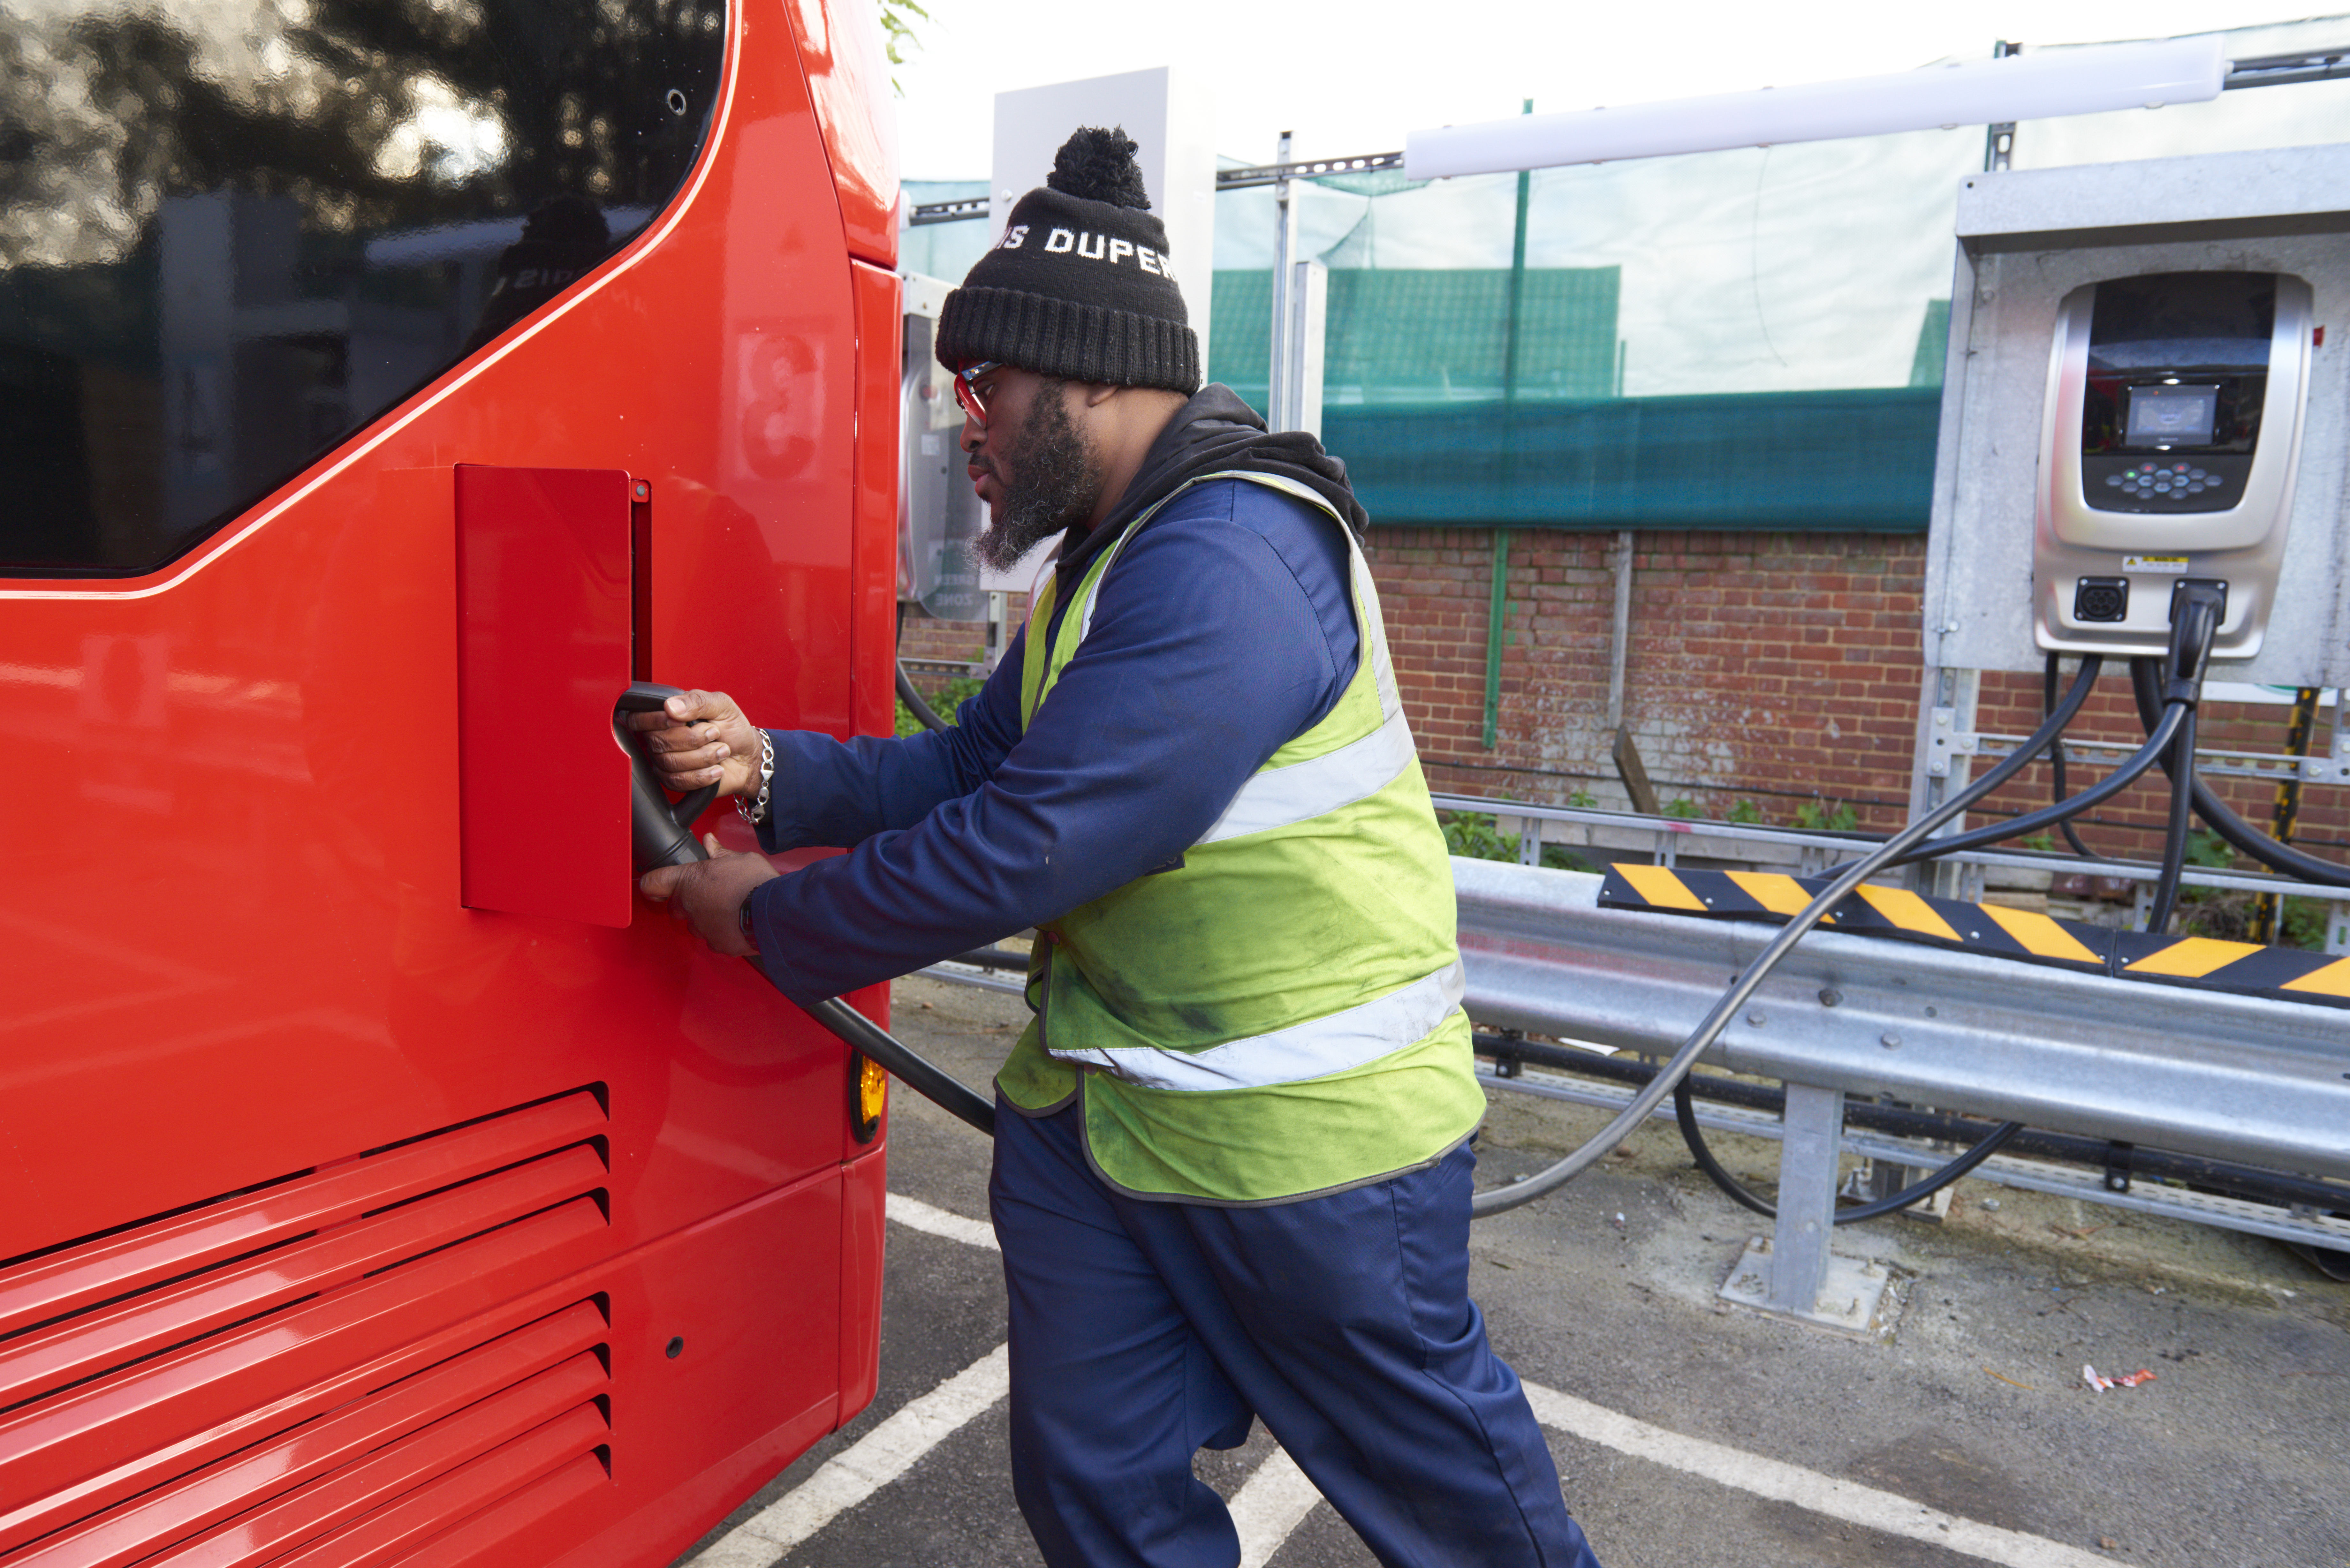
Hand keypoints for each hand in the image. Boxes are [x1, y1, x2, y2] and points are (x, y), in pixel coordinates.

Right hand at [626, 689, 763, 797]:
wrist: (748, 757)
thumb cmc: (732, 729)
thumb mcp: (721, 706)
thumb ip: (697, 701)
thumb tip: (669, 706)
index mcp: (667, 716)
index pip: (639, 719)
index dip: (657, 720)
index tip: (682, 721)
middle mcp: (661, 739)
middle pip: (657, 742)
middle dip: (692, 738)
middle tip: (715, 733)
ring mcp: (666, 762)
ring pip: (670, 762)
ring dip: (703, 756)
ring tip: (721, 749)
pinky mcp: (676, 782)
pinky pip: (679, 781)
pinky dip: (703, 775)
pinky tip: (717, 768)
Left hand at [640, 834, 779, 955]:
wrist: (774, 913)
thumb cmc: (755, 882)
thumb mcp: (740, 859)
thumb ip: (720, 853)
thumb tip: (709, 841)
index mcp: (690, 879)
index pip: (653, 882)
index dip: (652, 884)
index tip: (657, 886)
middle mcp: (689, 905)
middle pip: (673, 907)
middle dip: (686, 903)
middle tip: (708, 895)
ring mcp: (702, 927)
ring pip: (694, 925)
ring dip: (705, 919)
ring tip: (728, 911)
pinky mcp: (717, 944)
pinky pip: (713, 940)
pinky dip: (722, 934)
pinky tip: (737, 925)